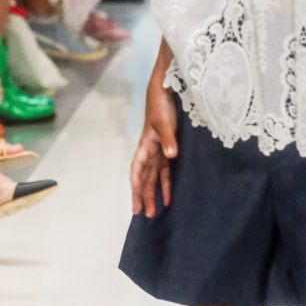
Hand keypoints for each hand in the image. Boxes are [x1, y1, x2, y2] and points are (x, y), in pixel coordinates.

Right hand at [130, 85, 177, 216]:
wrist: (165, 92)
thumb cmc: (161, 106)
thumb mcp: (165, 122)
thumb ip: (169, 139)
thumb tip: (170, 156)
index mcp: (145, 145)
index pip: (138, 168)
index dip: (136, 184)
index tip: (135, 200)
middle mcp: (149, 151)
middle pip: (144, 178)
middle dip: (142, 196)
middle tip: (142, 214)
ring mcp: (158, 151)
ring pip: (152, 178)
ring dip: (152, 194)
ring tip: (152, 212)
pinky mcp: (167, 150)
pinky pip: (164, 172)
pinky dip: (166, 184)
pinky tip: (169, 197)